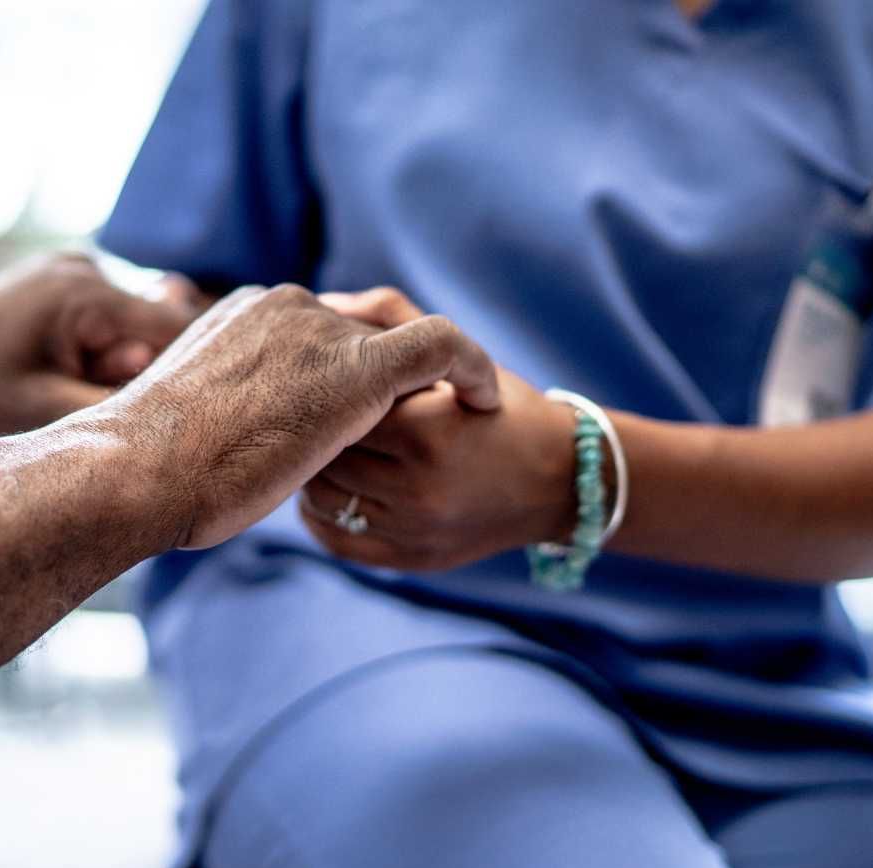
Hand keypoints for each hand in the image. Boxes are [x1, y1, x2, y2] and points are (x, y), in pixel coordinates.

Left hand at [0, 253, 195, 446]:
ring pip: (135, 321)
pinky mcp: (64, 276)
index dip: (192, 368)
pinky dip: (102, 345)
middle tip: (92, 393)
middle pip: (157, 325)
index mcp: (85, 294)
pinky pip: (110, 313)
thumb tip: (186, 395)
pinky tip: (64, 366)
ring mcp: (73, 266)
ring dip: (120, 358)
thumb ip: (120, 398)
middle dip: (141, 367)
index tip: (198, 406)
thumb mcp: (49, 411)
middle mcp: (85, 267)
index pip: (177, 326)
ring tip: (70, 380)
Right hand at [86, 284, 501, 549]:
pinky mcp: (358, 368)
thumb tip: (220, 437)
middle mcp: (288, 307)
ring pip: (399, 343)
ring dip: (428, 382)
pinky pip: (442, 346)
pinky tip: (486, 402)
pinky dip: (471, 367)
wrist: (139, 470)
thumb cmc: (148, 467)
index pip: (317, 331)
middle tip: (423, 421)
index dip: (342, 370)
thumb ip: (223, 408)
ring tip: (458, 417)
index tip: (357, 415)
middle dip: (386, 375)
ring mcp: (322, 333)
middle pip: (360, 332)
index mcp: (248, 312)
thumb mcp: (186, 420)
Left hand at [296, 288, 580, 572]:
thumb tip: (326, 302)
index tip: (324, 379)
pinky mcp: (410, 560)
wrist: (560, 480)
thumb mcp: (460, 357)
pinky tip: (333, 489)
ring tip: (322, 449)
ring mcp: (413, 531)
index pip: (339, 405)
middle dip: (315, 431)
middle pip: (325, 455)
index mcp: (428, 431)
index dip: (327, 389)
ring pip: (322, 499)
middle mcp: (419, 488)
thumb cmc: (505, 409)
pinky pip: (336, 539)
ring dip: (314, 472)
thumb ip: (393, 320)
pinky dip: (320, 514)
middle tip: (312, 413)